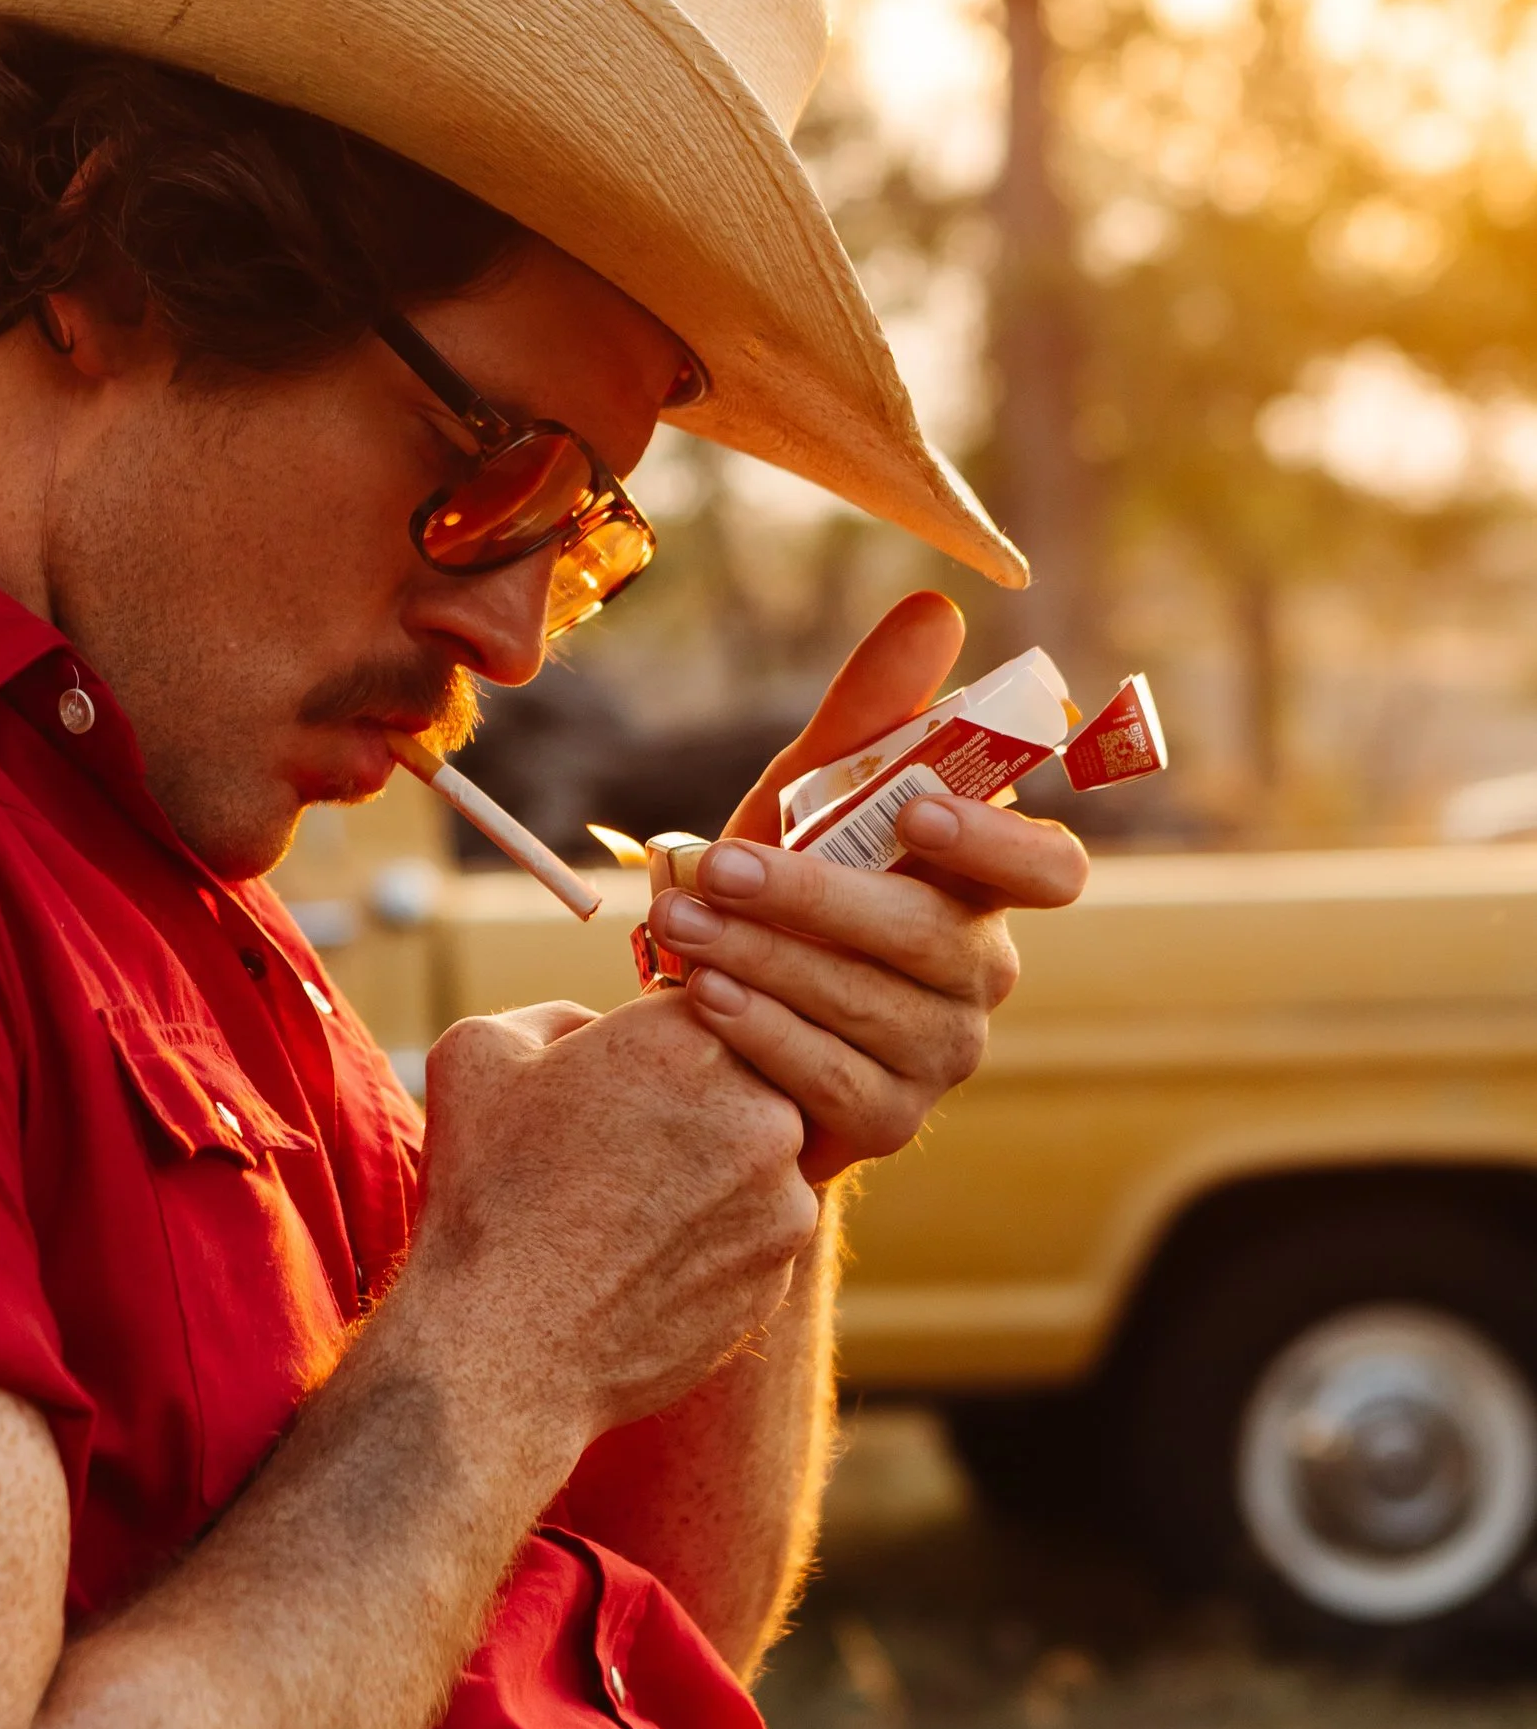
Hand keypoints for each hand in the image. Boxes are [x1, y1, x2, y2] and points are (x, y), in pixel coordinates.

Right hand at [403, 990, 821, 1443]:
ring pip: (760, 1155)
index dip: (661, 1037)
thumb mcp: (482, 1056)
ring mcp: (783, 1196)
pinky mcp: (783, 1269)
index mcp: (688, 1038)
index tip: (624, 1073)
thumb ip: (560, 1014)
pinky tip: (645, 1259)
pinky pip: (756, 1229)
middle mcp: (759, 1108)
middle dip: (698, 1100)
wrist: (504, 1350)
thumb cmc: (483, 1196)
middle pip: (747, 1076)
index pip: (708, 1003)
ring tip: (628, 1209)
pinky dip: (715, 1237)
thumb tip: (601, 1026)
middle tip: (626, 1141)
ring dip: (712, 1169)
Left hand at [647, 593, 1087, 1186]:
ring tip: (680, 925)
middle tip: (718, 869)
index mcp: (985, 887)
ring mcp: (943, 1054)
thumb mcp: (810, 796)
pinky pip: (834, 1078)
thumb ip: (870, 714)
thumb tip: (936, 608)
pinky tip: (704, 999)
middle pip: (929, 941)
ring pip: (871, 1008)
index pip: (1048, 870)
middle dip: (814, 901)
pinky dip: (763, 1034)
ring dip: (768, 961)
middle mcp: (982, 972)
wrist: (713, 1013)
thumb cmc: (781, 890)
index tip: (915, 810)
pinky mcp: (889, 1119)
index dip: (995, 843)